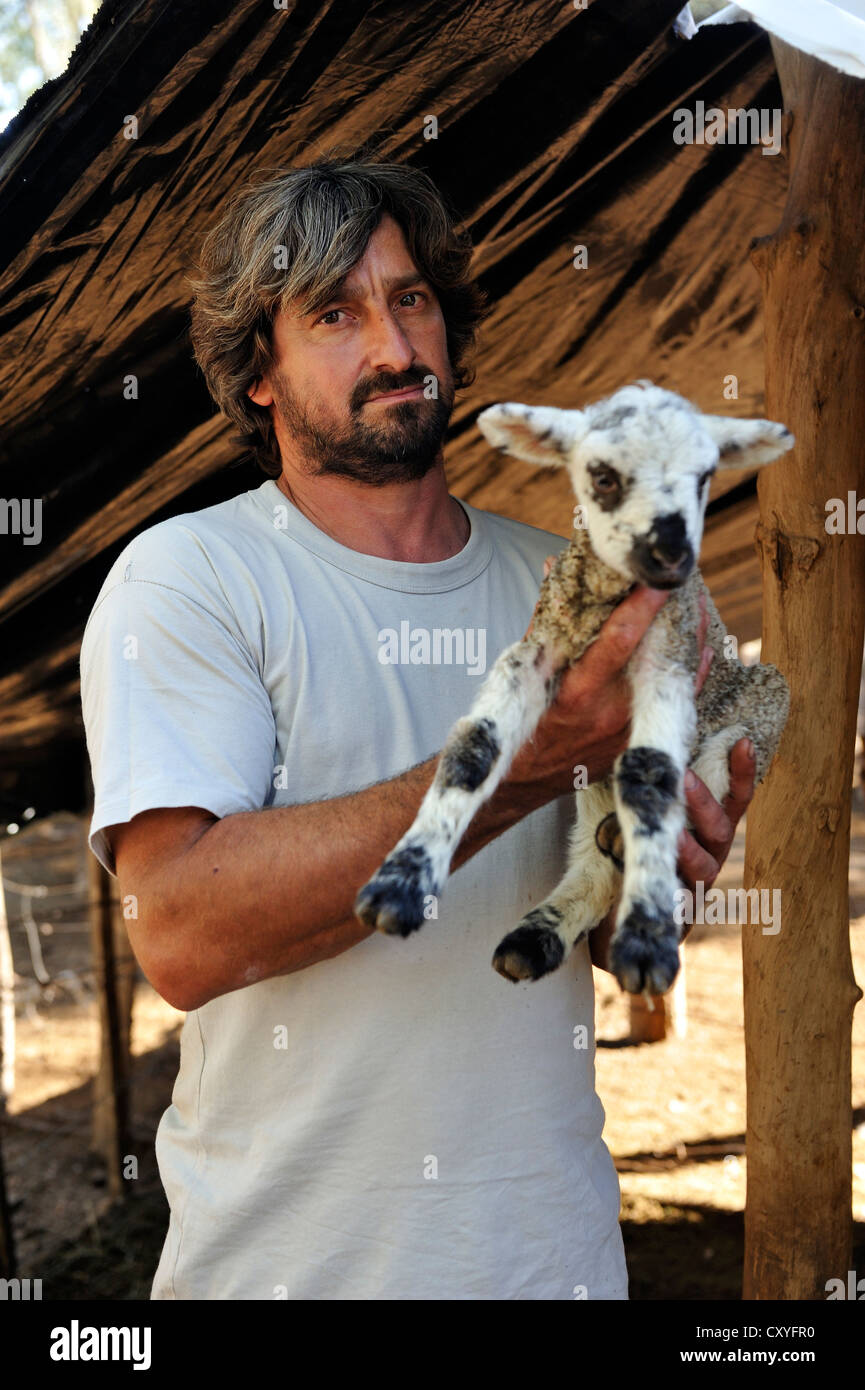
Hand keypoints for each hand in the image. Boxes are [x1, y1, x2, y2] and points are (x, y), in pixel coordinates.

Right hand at [509, 558, 712, 801]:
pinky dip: (690, 673)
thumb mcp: (524, 670)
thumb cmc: (523, 719)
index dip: (643, 605)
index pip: (619, 639)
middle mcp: (612, 713)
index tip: (658, 576)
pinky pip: (678, 704)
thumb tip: (557, 569)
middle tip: (686, 580)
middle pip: (659, 655)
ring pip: (677, 679)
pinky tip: (700, 649)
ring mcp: (632, 731)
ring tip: (697, 606)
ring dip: (690, 640)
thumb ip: (547, 621)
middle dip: (676, 615)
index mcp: (578, 691)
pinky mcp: (642, 742)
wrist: (525, 779)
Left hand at [590, 738, 756, 968]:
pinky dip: (674, 890)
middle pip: (721, 828)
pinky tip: (659, 880)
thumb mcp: (637, 815)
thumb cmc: (629, 853)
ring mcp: (697, 886)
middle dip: (704, 802)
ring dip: (688, 848)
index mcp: (706, 828)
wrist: (616, 912)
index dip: (741, 773)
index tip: (743, 742)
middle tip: (683, 778)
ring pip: (704, 866)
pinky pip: (683, 902)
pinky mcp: (680, 915)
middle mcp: (709, 854)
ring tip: (671, 833)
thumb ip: (644, 790)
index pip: (733, 798)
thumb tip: (628, 747)